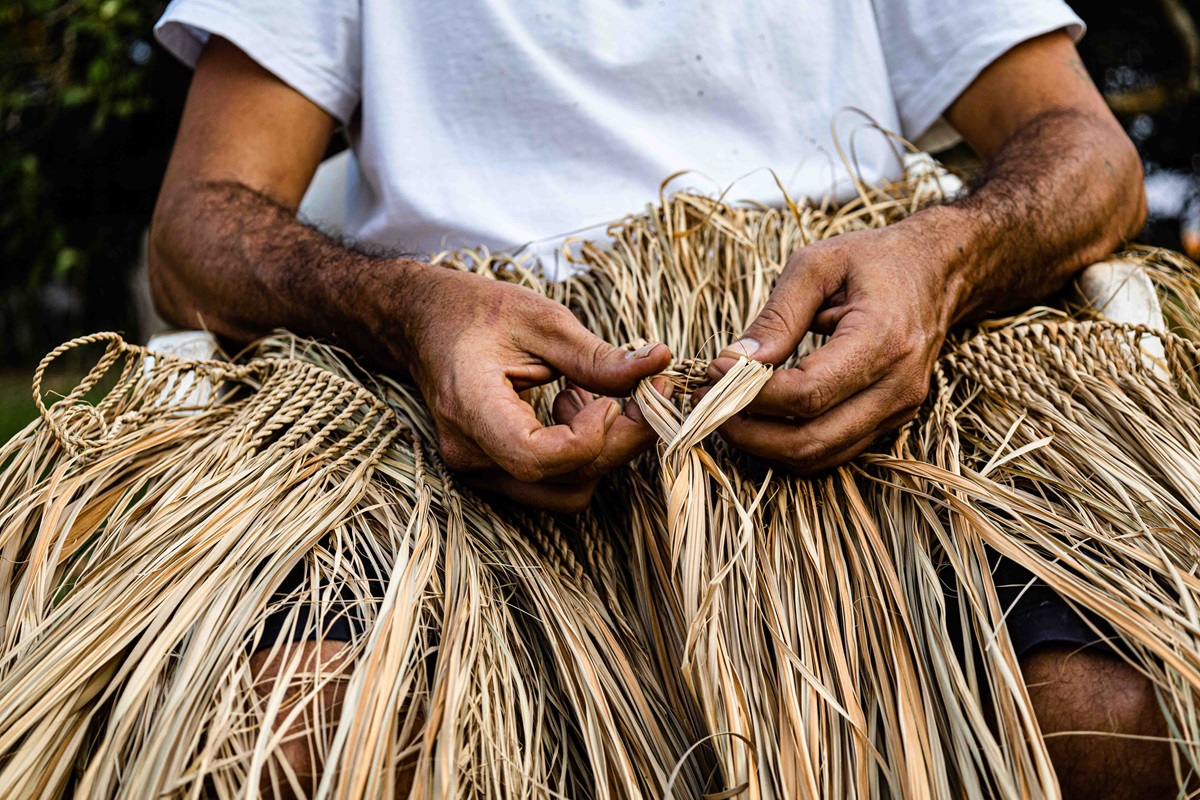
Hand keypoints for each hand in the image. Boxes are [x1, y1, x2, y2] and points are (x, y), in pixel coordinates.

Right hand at [385, 266, 671, 511]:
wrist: (424, 324)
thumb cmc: (476, 312)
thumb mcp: (541, 319)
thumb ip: (597, 355)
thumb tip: (659, 364)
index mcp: (470, 408)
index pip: (536, 457)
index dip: (589, 436)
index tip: (612, 397)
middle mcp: (470, 454)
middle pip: (564, 480)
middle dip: (618, 440)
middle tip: (645, 392)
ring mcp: (479, 471)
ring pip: (566, 492)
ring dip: (600, 450)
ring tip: (589, 395)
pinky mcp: (495, 474)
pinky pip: (554, 484)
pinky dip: (582, 453)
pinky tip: (574, 406)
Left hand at [706, 221, 962, 471]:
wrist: (934, 272)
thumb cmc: (873, 260)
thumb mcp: (817, 266)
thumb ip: (777, 316)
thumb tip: (734, 362)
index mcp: (883, 340)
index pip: (807, 394)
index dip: (752, 392)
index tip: (714, 370)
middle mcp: (897, 386)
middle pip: (810, 440)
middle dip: (748, 432)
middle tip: (708, 404)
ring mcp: (898, 411)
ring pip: (819, 457)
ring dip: (763, 445)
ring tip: (725, 411)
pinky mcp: (890, 421)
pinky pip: (832, 451)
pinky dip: (788, 443)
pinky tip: (759, 417)